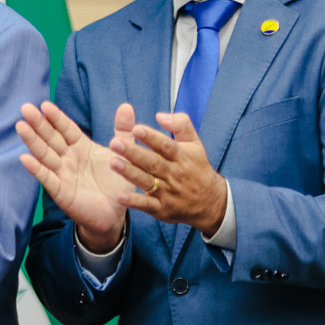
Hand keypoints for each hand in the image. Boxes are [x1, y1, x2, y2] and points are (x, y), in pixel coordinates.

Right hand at [16, 101, 135, 252]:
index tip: (45, 104)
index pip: (66, 129)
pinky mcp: (61, 192)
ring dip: (32, 141)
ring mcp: (62, 174)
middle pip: (51, 138)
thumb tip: (126, 105)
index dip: (56, 118)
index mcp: (81, 147)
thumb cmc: (116, 183)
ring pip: (45, 154)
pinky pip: (47, 178)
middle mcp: (68, 158)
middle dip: (38, 124)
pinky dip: (36, 169)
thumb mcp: (123, 154)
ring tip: (20, 126)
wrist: (115, 214)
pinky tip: (24, 158)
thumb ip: (123, 131)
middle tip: (26, 108)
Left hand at [109, 111, 228, 234]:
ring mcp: (168, 192)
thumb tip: (160, 115)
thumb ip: (181, 125)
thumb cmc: (197, 168)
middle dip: (133, 153)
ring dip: (129, 173)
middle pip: (153, 162)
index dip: (152, 138)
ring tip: (113, 163)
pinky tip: (120, 196)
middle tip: (115, 143)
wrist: (211, 203)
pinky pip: (147, 204)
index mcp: (181, 157)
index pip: (166, 146)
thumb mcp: (195, 144)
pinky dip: (134, 201)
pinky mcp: (162, 209)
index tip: (136, 128)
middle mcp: (174, 174)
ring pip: (147, 181)